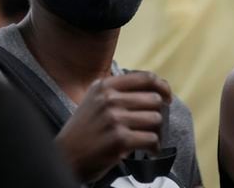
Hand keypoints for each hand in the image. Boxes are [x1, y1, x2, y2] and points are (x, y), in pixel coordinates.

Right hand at [55, 71, 171, 181]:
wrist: (66, 156)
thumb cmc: (84, 130)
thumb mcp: (94, 100)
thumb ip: (117, 90)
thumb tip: (154, 87)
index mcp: (104, 86)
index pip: (145, 77)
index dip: (162, 86)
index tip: (167, 97)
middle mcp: (109, 99)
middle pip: (154, 99)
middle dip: (157, 114)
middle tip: (152, 125)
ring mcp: (114, 119)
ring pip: (156, 119)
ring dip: (156, 132)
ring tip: (148, 138)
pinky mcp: (120, 140)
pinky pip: (152, 139)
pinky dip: (154, 147)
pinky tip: (147, 150)